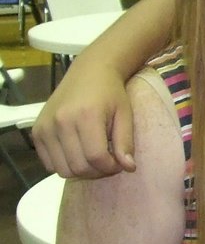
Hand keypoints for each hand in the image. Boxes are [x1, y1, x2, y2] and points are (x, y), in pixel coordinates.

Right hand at [31, 63, 135, 177]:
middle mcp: (60, 122)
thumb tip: (129, 168)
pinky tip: (77, 153)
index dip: (111, 167)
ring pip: (62, 170)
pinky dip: (64, 164)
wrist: (89, 72)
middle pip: (78, 167)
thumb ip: (126, 142)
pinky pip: (49, 163)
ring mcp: (45, 128)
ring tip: (93, 157)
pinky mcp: (36, 132)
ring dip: (81, 171)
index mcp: (85, 116)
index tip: (119, 162)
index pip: (96, 158)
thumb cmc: (111, 93)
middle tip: (108, 161)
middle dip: (98, 171)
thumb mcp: (125, 115)